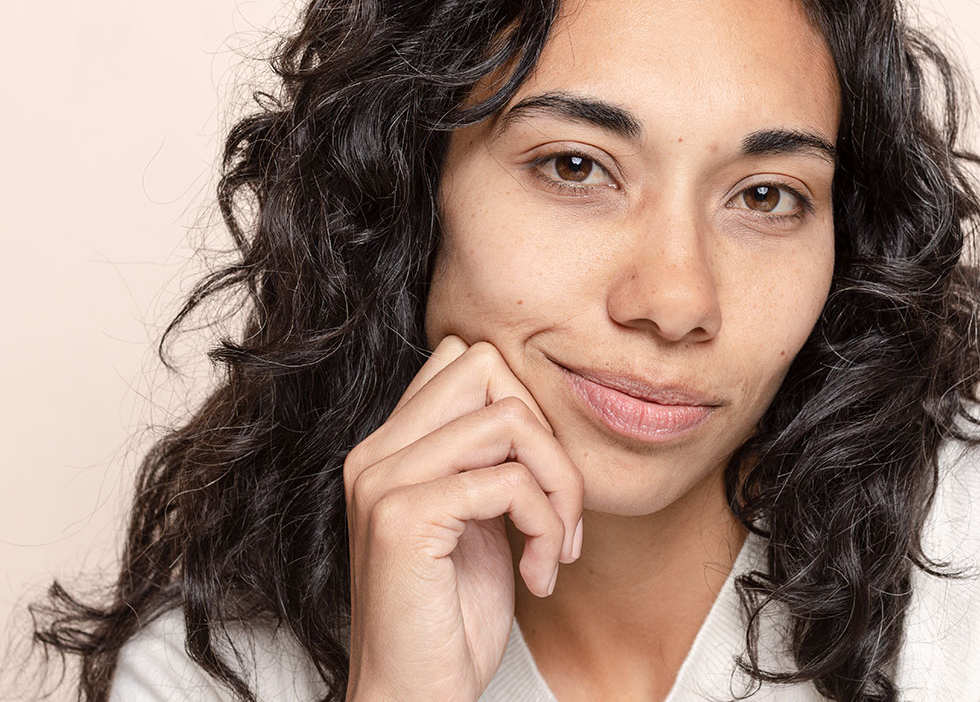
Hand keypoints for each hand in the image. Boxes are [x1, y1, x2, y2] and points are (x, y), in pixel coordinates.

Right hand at [342, 336, 583, 701]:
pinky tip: (540, 574)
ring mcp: (383, 481)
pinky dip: (546, 525)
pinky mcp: (403, 517)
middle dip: (546, 433)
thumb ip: (486, 459)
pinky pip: (511, 481)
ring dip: (558, 486)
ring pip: (510, 421)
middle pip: (487, 366)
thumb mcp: (475, 520)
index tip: (541, 479)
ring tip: (556, 546)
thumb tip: (535, 409)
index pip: (464, 357)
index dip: (523, 405)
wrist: (414, 697)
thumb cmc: (450, 618)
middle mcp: (375, 452)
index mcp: (389, 447)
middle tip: (560, 509)